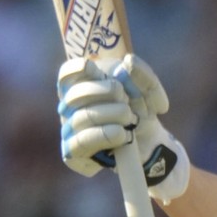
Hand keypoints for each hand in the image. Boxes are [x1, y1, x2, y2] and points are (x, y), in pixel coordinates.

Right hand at [58, 55, 188, 202]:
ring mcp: (69, 130)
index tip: (94, 67)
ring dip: (114, 115)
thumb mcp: (147, 88)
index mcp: (81, 86)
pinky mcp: (73, 154)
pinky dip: (107, 135)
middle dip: (107, 92)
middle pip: (75, 94)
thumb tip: (128, 62)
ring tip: (130, 118)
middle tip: (125, 98)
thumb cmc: (140, 108)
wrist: (150, 140)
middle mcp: (69, 108)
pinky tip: (124, 134)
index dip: (77, 68)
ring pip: (82, 117)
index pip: (66, 75)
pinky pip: (82, 142)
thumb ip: (142, 72)